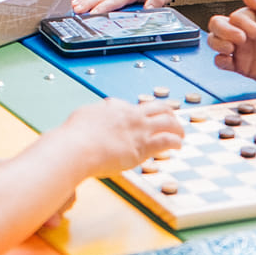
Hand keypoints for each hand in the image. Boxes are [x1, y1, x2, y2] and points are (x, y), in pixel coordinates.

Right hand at [59, 97, 184, 179]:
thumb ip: (91, 116)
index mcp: (113, 108)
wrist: (77, 148)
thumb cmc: (74, 137)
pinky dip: (176, 141)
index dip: (138, 112)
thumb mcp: (81, 117)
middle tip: (171, 119)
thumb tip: (90, 117)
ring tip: (181, 133)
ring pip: (167, 121)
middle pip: (156, 107)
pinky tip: (179, 145)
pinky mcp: (143, 146)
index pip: (130, 106)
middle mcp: (129, 115)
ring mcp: (138, 129)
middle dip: (166, 112)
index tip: (140, 118)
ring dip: (177, 126)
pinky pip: (167, 140)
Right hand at [207, 0, 255, 89]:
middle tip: (240, 39)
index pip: (235, 17)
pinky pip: (219, 61)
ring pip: (214, 41)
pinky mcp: (239, 65)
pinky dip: (220, 60)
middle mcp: (243, 32)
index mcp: (252, 19)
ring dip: (218, 44)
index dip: (247, 26)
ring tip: (232, 50)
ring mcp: (240, 49)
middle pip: (216, 25)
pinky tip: (231, 60)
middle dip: (224, 31)